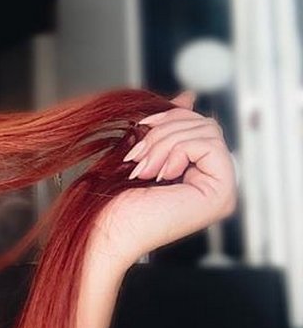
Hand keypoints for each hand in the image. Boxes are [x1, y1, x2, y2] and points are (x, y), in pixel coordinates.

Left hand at [91, 91, 238, 268]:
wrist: (106, 230)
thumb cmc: (114, 200)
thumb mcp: (144, 150)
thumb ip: (167, 126)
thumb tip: (188, 96)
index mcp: (198, 172)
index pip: (199, 124)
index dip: (170, 118)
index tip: (141, 129)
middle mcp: (215, 182)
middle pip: (205, 124)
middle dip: (165, 130)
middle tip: (138, 156)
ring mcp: (222, 190)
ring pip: (207, 130)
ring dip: (165, 142)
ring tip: (144, 168)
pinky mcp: (221, 193)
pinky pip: (208, 144)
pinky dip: (177, 150)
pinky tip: (160, 174)